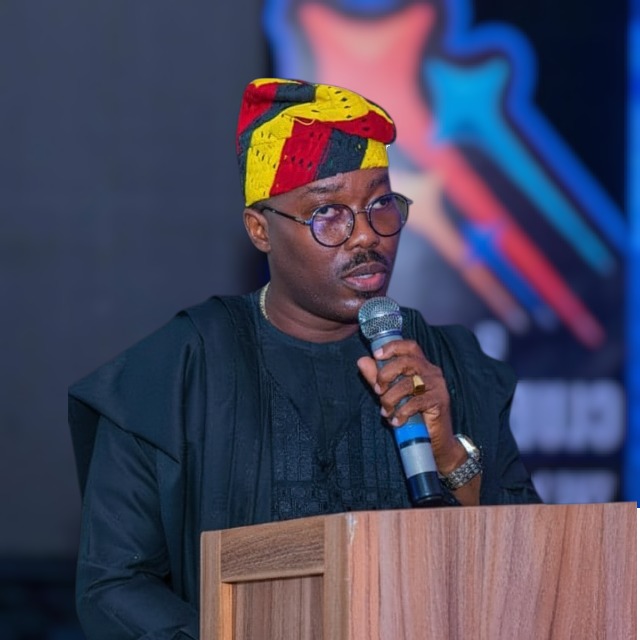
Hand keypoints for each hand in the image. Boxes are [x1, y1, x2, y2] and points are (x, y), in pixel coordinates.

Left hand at [357, 339, 465, 476]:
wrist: (435, 442)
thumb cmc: (412, 415)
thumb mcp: (391, 393)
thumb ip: (377, 377)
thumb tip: (361, 360)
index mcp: (421, 365)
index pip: (409, 346)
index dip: (393, 347)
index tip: (376, 355)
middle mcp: (432, 371)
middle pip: (406, 362)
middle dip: (386, 375)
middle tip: (377, 390)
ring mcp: (437, 386)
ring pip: (407, 384)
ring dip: (390, 399)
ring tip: (386, 412)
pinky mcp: (439, 401)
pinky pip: (415, 402)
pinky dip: (401, 413)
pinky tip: (396, 421)